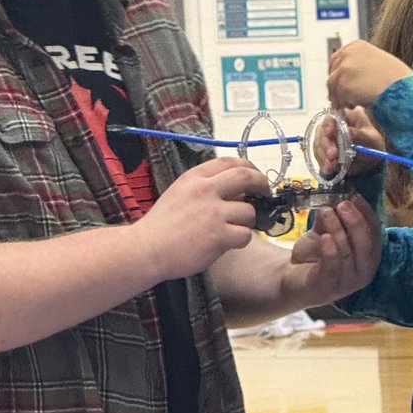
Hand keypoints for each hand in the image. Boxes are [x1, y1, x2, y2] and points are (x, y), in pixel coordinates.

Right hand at [139, 157, 270, 279]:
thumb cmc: (160, 227)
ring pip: (248, 211)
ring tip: (233, 229)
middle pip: (246, 176)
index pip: (229, 162)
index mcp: (194, 178)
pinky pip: (245, 235)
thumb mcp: (178, 193)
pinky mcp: (218, 235)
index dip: (248, 167)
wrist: (146, 249)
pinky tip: (227, 244)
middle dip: (262, 183)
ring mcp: (213, 213)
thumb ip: (203, 187)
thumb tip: (233, 188)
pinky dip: (240, 240)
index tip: (255, 176)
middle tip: (266, 192)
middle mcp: (205, 190)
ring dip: (247, 221)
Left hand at [281, 193, 381, 304]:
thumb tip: (336, 199)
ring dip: (337, 229)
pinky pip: (333, 268)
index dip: (367, 214)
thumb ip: (332, 220)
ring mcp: (347, 283)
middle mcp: (363, 272)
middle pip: (366, 245)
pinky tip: (324, 237)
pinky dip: (330, 251)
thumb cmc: (314, 258)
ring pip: (347, 253)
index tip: (356, 196)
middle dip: (356, 221)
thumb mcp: (325, 233)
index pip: (375, 233)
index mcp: (368, 257)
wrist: (292, 282)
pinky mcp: (329, 289)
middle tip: (343, 204)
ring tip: (326, 212)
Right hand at [313, 106, 384, 176]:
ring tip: (331, 165)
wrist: (370, 161)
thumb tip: (348, 130)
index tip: (330, 132)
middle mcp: (333, 125)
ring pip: (318, 144)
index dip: (328, 123)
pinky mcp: (323, 150)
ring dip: (323, 155)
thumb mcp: (371, 140)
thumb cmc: (372, 145)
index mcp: (347, 117)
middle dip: (326, 144)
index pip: (333, 116)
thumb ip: (360, 135)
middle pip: (322, 131)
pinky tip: (328, 168)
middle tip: (333, 155)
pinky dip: (322, 162)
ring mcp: (327, 137)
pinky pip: (318, 155)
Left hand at [327, 40, 412, 109]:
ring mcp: (344, 69)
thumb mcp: (377, 62)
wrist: (402, 89)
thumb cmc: (396, 79)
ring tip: (354, 102)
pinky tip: (357, 104)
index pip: (336, 59)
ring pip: (332, 87)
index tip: (340, 83)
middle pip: (332, 73)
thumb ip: (361, 64)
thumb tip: (351, 74)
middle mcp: (348, 54)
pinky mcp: (343, 84)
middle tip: (343, 97)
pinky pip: (338, 98)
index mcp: (356, 46)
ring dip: (341, 97)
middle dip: (336, 87)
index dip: (337, 74)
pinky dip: (345, 103)